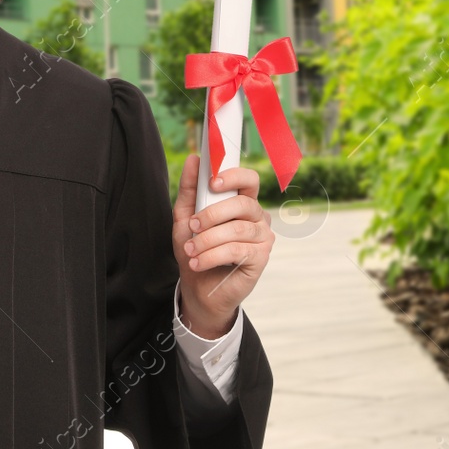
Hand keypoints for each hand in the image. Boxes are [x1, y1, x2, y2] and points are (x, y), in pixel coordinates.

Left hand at [171, 153, 272, 339]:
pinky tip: (198, 262)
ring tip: (191, 250)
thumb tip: (193, 160)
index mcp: (242, 202)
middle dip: (212, 214)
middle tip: (193, 225)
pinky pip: (238, 250)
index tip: (212, 182)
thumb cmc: (196, 249)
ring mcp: (262, 237)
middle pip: (243, 204)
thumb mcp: (185, 218)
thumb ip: (189, 189)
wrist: (198, 289)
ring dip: (208, 240)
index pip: (249, 179)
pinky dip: (212, 256)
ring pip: (237, 229)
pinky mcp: (261, 258)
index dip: (234, 176)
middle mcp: (257, 217)